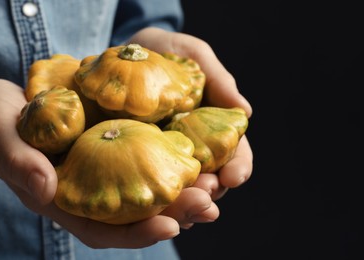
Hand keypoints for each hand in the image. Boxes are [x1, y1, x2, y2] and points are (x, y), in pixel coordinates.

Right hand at [0, 79, 215, 247]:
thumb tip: (47, 190)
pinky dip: (170, 162)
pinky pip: (145, 161)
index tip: (169, 227)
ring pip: (145, 191)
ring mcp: (102, 173)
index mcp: (62, 201)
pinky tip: (198, 155)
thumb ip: (20, 162)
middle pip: (134, 215)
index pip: (102, 230)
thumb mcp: (1, 134)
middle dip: (173, 214)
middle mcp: (88, 193)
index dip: (136, 234)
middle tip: (208, 205)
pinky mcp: (112, 149)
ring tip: (216, 186)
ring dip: (181, 192)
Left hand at [129, 27, 253, 200]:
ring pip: (179, 195)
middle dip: (209, 193)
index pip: (235, 155)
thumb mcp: (191, 54)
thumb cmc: (163, 49)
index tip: (234, 176)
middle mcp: (193, 151)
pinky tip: (146, 211)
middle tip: (203, 195)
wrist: (117, 51)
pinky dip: (148, 206)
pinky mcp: (130, 166)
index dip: (238, 167)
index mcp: (213, 129)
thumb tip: (246, 111)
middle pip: (210, 182)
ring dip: (182, 207)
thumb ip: (218, 79)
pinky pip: (143, 192)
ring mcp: (162, 161)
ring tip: (179, 210)